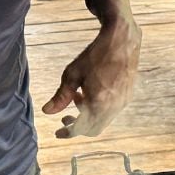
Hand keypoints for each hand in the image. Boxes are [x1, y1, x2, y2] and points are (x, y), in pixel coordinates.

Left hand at [42, 0, 140, 137]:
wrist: (122, 40)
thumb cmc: (95, 55)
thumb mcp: (72, 74)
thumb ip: (60, 96)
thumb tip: (47, 111)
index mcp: (98, 103)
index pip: (80, 129)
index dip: (67, 133)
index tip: (57, 133)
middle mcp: (113, 107)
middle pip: (93, 130)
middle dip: (78, 126)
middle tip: (65, 118)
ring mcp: (122, 103)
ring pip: (103, 121)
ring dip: (88, 116)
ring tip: (77, 98)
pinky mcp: (127, 96)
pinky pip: (111, 112)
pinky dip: (99, 109)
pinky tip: (91, 92)